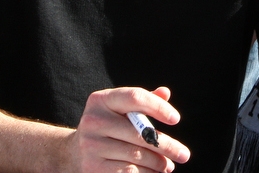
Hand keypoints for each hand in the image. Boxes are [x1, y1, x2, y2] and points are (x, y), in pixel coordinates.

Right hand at [67, 86, 190, 172]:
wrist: (74, 153)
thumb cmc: (108, 126)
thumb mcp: (121, 110)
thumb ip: (143, 100)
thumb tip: (165, 93)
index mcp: (101, 100)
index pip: (135, 97)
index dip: (158, 107)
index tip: (176, 120)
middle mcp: (93, 120)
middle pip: (140, 133)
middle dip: (166, 146)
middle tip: (184, 155)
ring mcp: (90, 145)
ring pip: (137, 156)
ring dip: (158, 163)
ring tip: (169, 166)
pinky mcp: (92, 167)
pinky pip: (128, 172)